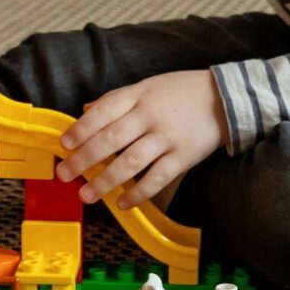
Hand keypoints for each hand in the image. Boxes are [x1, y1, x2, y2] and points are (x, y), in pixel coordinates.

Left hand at [59, 69, 227, 204]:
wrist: (224, 98)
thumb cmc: (179, 92)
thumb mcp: (147, 86)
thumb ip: (116, 99)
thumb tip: (84, 111)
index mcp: (138, 95)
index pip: (103, 112)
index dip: (81, 129)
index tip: (64, 145)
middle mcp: (150, 115)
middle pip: (110, 140)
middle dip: (83, 159)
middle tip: (64, 175)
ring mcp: (167, 137)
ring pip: (130, 163)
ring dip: (105, 181)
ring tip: (86, 195)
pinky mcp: (183, 157)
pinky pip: (156, 179)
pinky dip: (138, 194)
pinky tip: (122, 203)